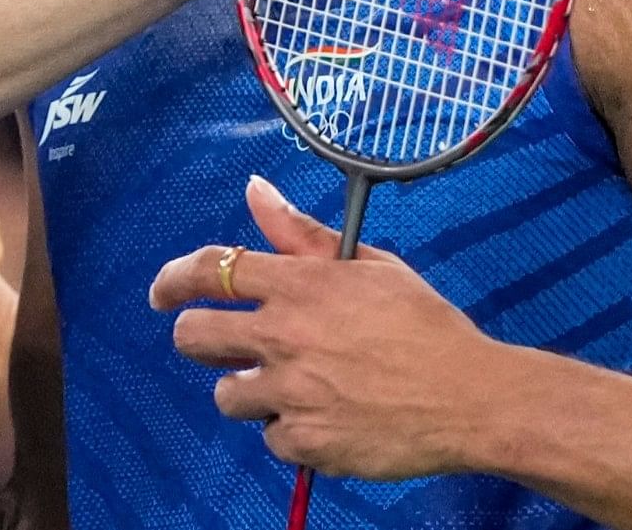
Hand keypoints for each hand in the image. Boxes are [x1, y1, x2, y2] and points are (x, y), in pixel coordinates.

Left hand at [147, 175, 501, 481]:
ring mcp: (289, 393)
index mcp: (300, 285)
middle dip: (198, 337)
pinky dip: (289, 430)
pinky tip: (325, 418)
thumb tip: (254, 189)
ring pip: (226, 394)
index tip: (162, 292)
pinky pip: (269, 437)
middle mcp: (284, 336)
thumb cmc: (425, 325)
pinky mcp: (303, 442)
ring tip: (293, 385)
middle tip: (221, 344)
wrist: (469, 397)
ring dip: (248, 389)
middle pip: (194, 336)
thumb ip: (302, 233)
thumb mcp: (369, 266)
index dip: (173, 279)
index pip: (209, 271)